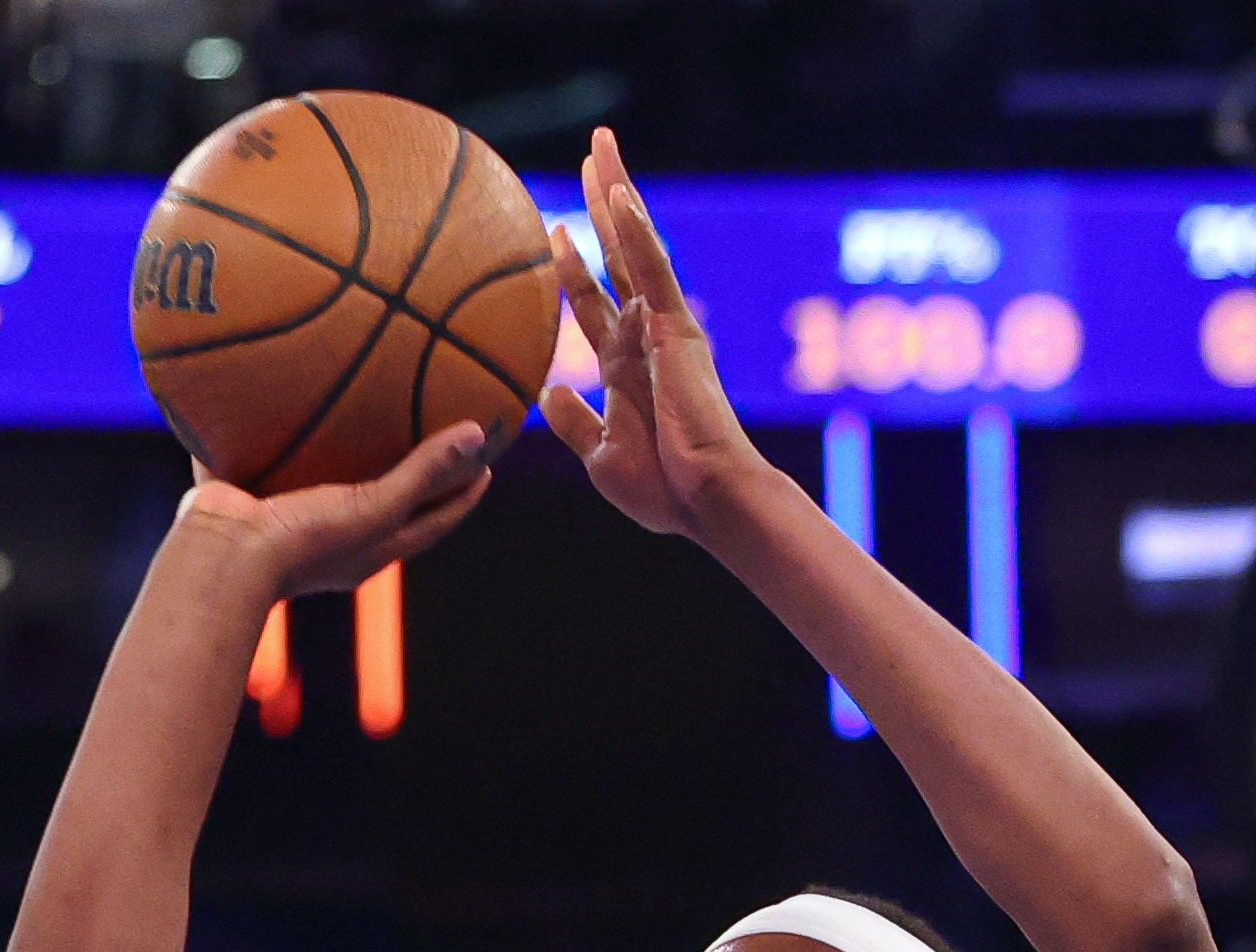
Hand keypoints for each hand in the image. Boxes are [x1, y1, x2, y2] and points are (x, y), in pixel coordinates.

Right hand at [178, 423, 492, 592]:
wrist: (221, 556)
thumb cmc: (304, 543)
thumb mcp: (374, 507)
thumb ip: (422, 473)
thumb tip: (478, 432)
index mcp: (372, 547)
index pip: (433, 519)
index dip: (462, 493)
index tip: (488, 460)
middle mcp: (338, 534)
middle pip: (389, 495)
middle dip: (413, 464)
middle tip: (436, 419)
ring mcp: (293, 514)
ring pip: (327, 471)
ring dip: (345, 441)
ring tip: (359, 393)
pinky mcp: (253, 492)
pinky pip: (271, 446)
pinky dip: (279, 419)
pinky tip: (278, 378)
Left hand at [539, 126, 762, 537]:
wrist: (706, 501)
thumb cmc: (664, 491)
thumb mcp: (601, 457)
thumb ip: (574, 422)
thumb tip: (548, 394)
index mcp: (624, 367)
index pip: (594, 303)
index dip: (574, 267)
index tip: (556, 230)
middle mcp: (644, 338)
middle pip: (617, 256)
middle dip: (601, 206)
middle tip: (589, 157)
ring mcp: (662, 328)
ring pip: (634, 246)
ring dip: (616, 194)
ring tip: (600, 146)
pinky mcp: (678, 330)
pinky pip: (654, 272)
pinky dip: (637, 234)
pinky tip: (619, 195)